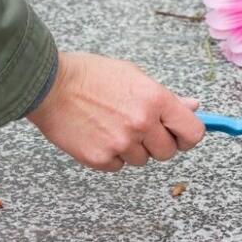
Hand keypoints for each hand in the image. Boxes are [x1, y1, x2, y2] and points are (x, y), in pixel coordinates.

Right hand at [27, 52, 205, 170]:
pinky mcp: (100, 159)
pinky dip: (111, 155)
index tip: (180, 134)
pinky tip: (98, 134)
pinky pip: (118, 166)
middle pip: (168, 152)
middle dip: (157, 142)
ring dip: (132, 148)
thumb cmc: (89, 75)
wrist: (49, 86)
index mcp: (154, 99)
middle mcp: (141, 123)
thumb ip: (165, 96)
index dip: (187, 135)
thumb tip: (191, 106)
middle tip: (138, 127)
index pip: (192, 132)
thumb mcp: (133, 75)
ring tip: (111, 125)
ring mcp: (121, 143)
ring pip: (142, 160)